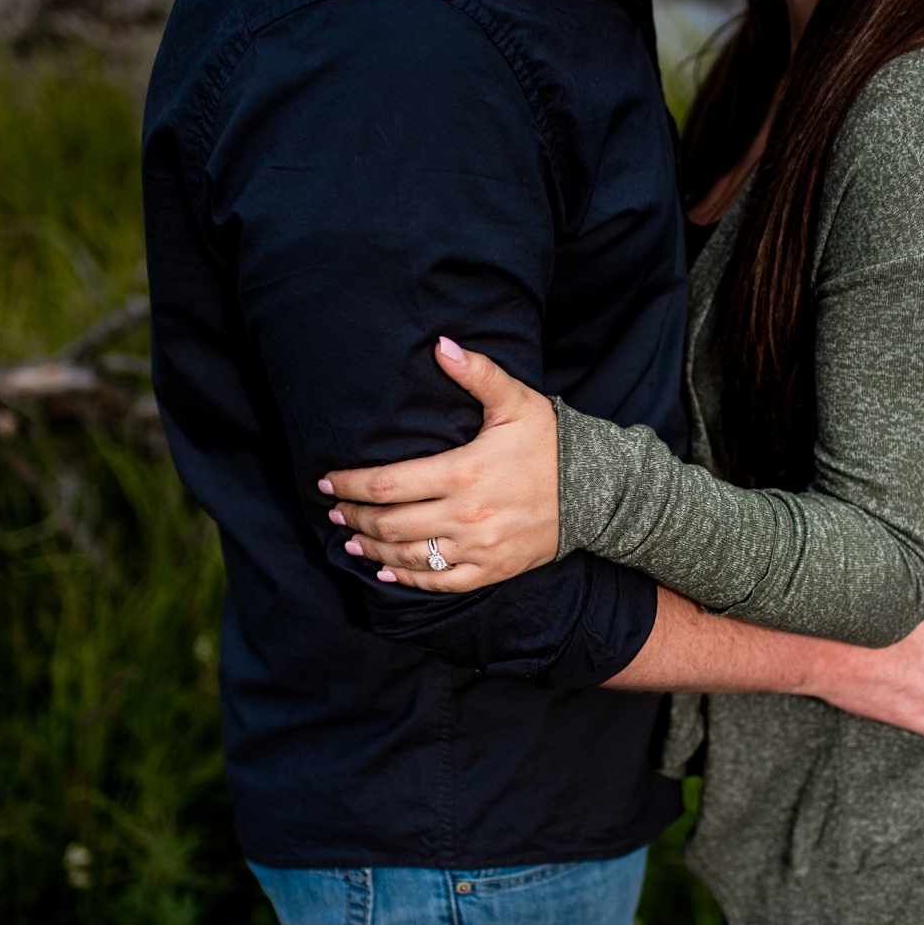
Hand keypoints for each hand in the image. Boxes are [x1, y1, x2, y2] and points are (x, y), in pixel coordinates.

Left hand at [318, 337, 558, 590]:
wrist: (596, 491)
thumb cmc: (551, 443)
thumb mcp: (517, 401)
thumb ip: (477, 373)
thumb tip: (440, 344)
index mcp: (463, 472)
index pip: (386, 484)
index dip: (349, 484)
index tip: (326, 481)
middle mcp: (465, 515)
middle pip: (388, 523)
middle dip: (353, 518)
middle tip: (334, 511)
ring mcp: (478, 547)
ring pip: (407, 555)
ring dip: (371, 548)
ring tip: (350, 540)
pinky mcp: (491, 570)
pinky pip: (440, 581)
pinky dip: (407, 577)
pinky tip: (385, 568)